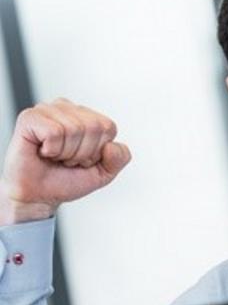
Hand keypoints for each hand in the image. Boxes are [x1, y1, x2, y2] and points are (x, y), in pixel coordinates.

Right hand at [0, 99, 130, 224]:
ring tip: (54, 156)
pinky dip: (52, 150)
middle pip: (93, 127)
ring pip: (74, 129)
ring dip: (66, 153)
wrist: (38, 196)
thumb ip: (120, 158)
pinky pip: (54, 132)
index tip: (82, 159)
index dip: (97, 151)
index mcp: (86, 116)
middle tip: (66, 160)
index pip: (108, 127)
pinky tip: (43, 152)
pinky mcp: (29, 118)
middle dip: (82, 153)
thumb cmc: (66, 180)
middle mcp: (67, 108)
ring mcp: (47, 110)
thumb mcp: (104, 173)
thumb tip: (111, 145)